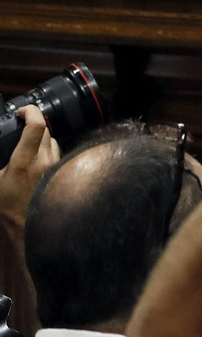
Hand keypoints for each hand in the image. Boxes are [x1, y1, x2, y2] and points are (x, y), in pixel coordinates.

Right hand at [0, 105, 57, 236]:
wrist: (28, 225)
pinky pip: (56, 153)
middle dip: (34, 123)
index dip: (31, 112)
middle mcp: (44, 161)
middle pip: (46, 130)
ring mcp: (54, 166)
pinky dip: (47, 150)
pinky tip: (36, 156)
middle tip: (22, 124)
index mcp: (25, 161)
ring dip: (42, 137)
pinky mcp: (60, 172)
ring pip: (53, 141)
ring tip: (27, 141)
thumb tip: (1, 147)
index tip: (23, 111)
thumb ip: (0, 162)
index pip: (36, 126)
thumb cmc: (8, 205)